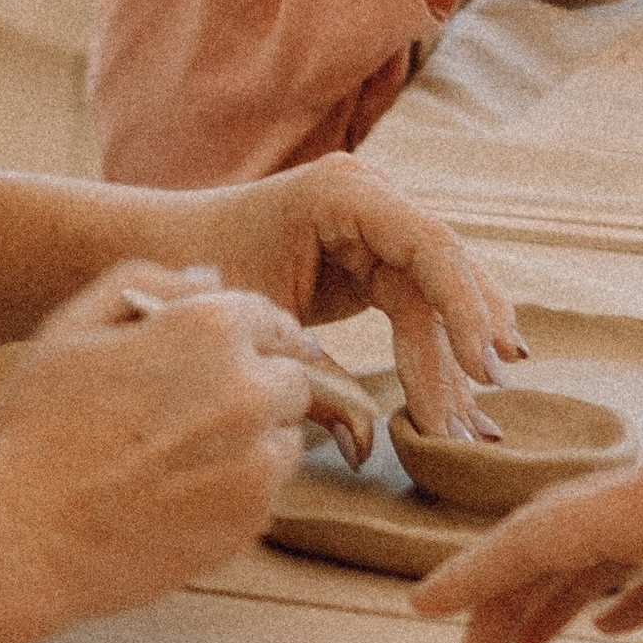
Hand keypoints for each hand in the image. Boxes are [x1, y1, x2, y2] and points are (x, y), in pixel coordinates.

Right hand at [0, 262, 313, 626]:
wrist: (21, 539)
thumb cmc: (36, 426)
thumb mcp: (72, 326)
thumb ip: (146, 282)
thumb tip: (207, 278)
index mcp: (209, 330)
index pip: (271, 319)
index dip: (244, 337)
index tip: (218, 360)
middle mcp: (247, 391)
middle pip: (291, 379)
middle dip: (256, 386)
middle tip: (197, 411)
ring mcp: (255, 463)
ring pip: (286, 439)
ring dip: (254, 441)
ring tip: (184, 457)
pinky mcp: (250, 522)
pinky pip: (268, 493)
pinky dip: (238, 491)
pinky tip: (180, 494)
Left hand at [180, 160, 525, 444]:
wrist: (159, 247)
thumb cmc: (196, 273)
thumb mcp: (256, 323)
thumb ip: (315, 381)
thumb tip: (365, 448)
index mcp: (341, 194)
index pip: (428, 245)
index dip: (463, 309)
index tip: (481, 373)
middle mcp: (369, 196)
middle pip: (443, 270)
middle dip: (467, 343)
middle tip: (482, 419)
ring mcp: (373, 222)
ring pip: (439, 289)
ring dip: (458, 356)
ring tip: (477, 429)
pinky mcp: (369, 255)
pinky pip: (417, 300)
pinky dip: (435, 350)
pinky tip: (463, 396)